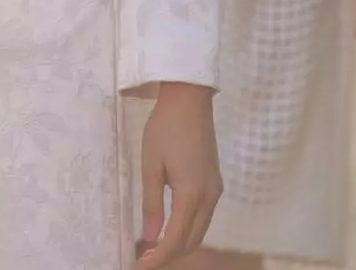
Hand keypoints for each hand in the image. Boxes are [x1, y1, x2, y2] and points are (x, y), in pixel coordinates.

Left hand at [138, 83, 222, 268]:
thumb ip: (152, 204)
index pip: (175, 239)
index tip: (140, 266)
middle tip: (144, 259)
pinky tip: (172, 228)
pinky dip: (189, 229)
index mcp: (191, 195)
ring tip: (155, 248)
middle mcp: (209, 197)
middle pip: (191, 240)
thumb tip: (149, 236)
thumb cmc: (164, 129)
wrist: (190, 101)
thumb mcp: (150, 166)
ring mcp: (215, 190)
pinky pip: (204, 216)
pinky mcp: (215, 183)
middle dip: (169, 255)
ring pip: (200, 230)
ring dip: (180, 244)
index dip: (158, 258)